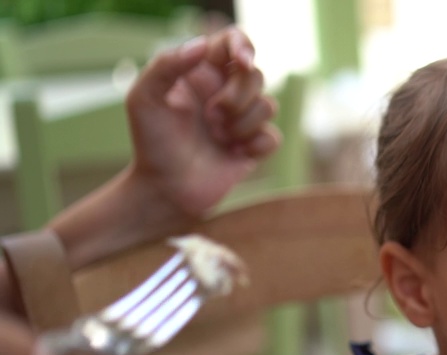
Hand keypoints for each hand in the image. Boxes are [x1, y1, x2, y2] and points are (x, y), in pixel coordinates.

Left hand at [126, 25, 280, 221]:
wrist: (165, 190)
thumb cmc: (151, 143)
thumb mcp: (144, 98)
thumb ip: (167, 65)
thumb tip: (203, 46)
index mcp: (201, 73)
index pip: (232, 42)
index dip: (243, 46)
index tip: (242, 62)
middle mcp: (224, 92)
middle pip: (255, 75)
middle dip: (237, 96)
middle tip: (211, 116)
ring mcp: (241, 120)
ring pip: (268, 105)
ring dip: (242, 124)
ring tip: (217, 138)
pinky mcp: (254, 147)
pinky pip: (273, 137)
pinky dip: (255, 146)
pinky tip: (233, 154)